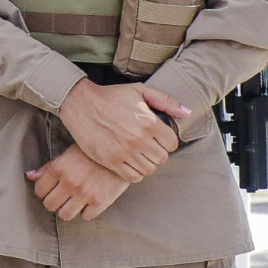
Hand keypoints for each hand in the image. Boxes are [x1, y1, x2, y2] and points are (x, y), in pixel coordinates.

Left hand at [28, 145, 131, 221]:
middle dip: (54, 201)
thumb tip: (29, 176)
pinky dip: (86, 211)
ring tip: (74, 201)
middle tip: (62, 196)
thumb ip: (49, 166)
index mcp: (59, 168)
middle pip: (49, 205)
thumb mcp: (69, 153)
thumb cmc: (93, 151)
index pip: (39, 190)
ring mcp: (86, 194)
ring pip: (64, 215)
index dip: (44, 190)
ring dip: (68, 209)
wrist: (123, 152)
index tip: (51, 188)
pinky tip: (89, 201)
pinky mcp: (101, 202)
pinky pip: (85, 217)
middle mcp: (70, 182)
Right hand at [56, 79, 193, 181]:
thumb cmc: (111, 96)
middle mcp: (139, 139)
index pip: (172, 144)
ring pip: (149, 170)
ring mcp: (125, 152)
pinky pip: (133, 177)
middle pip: (162, 159)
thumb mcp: (140, 91)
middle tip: (148, 147)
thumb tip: (186, 112)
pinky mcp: (111, 161)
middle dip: (157, 153)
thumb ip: (166, 101)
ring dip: (146, 163)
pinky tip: (130, 162)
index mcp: (149, 122)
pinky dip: (135, 173)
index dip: (167, 142)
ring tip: (139, 154)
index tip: (158, 138)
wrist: (81, 104)